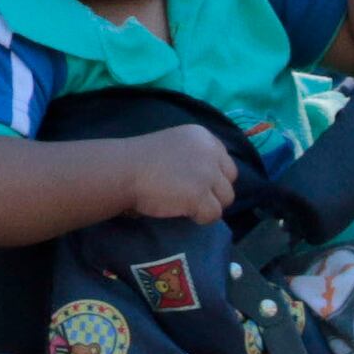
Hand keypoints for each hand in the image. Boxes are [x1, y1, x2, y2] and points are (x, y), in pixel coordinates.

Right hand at [117, 122, 245, 223]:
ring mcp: (208, 174)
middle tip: (192, 196)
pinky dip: (201, 217)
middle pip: (230, 179)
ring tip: (186, 205)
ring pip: (226, 198)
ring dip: (209, 204)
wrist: (123, 171)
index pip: (224, 160)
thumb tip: (208, 178)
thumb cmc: (139, 160)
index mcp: (203, 136)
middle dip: (215, 189)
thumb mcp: (173, 145)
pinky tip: (183, 212)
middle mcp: (210, 152)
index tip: (194, 182)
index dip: (213, 174)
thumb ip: (194, 155)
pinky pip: (214, 214)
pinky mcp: (201, 195)